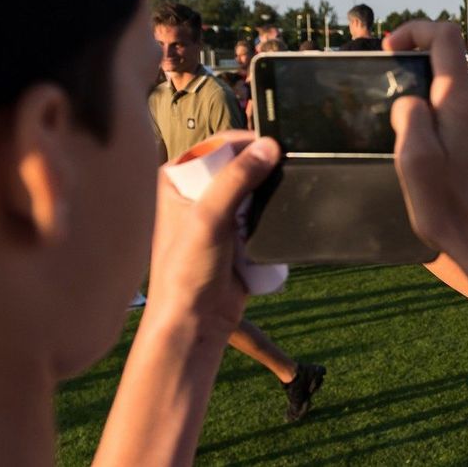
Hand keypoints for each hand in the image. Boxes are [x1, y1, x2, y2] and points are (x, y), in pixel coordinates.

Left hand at [146, 131, 279, 330]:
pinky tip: (284, 215)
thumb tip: (269, 145)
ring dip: (270, 195)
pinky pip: (263, 215)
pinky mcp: (238, 236)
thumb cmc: (186, 271)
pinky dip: (273, 216)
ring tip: (288, 192)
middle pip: (240, 165)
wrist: (195, 323)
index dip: (248, 143)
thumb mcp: (208, 218)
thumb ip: (236, 179)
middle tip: (289, 167)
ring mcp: (219, 215)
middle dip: (263, 169)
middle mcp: (197, 193)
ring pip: (255, 190)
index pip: (218, 146)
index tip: (278, 144)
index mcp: (177, 180)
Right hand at [384, 21, 467, 266]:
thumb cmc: (453, 211)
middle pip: (451, 65)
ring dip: (430, 102)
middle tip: (389, 102)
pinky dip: (446, 123)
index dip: (414, 30)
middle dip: (417, 72)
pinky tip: (434, 160)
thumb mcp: (413, 162)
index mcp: (461, 101)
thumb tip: (409, 99)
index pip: (445, 36)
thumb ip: (409, 118)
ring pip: (458, 95)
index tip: (390, 49)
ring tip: (408, 139)